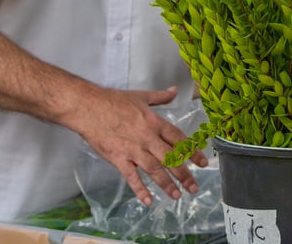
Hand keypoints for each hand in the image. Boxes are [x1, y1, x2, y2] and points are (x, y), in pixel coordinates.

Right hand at [69, 85, 207, 205]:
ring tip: (177, 195)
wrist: (88, 107)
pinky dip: (140, 189)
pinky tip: (148, 200)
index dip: (192, 152)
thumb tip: (174, 90)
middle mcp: (147, 138)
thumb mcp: (141, 96)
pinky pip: (131, 177)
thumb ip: (160, 97)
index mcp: (155, 122)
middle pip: (170, 158)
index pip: (179, 140)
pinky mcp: (118, 159)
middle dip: (184, 174)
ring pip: (154, 170)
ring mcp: (133, 150)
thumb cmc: (113, 101)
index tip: (203, 163)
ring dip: (167, 184)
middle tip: (194, 187)